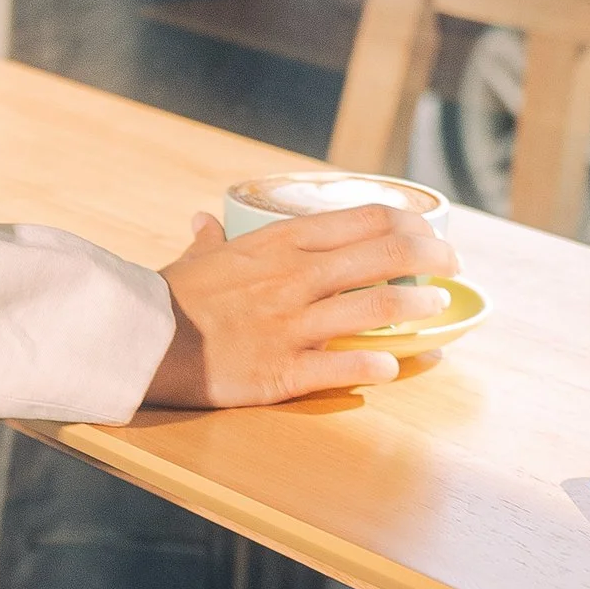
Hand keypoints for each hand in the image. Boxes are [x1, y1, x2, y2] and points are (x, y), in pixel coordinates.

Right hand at [146, 204, 459, 407]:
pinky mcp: (282, 370)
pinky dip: (376, 366)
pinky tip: (394, 366)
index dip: (411, 222)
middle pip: (385, 256)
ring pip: (376, 308)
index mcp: (278, 244)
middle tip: (451, 267)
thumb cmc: (167, 299)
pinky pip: (343, 367)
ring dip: (417, 307)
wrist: (137, 342)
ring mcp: (291, 324)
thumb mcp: (195, 259)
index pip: (364, 218)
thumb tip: (204, 220)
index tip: (430, 231)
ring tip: (437, 308)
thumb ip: (210, 240)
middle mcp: (293, 278)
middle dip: (431, 258)